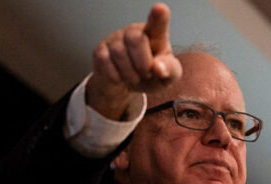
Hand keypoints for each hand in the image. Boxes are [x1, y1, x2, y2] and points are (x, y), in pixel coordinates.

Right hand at [86, 3, 183, 119]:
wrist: (128, 88)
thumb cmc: (151, 76)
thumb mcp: (168, 77)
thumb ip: (170, 70)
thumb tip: (158, 68)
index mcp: (155, 34)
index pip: (157, 23)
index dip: (158, 16)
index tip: (160, 9)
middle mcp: (134, 31)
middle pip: (135, 39)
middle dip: (143, 64)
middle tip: (147, 74)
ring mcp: (115, 39)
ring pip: (119, 52)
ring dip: (130, 74)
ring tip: (135, 78)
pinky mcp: (100, 50)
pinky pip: (104, 60)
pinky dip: (115, 76)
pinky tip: (120, 78)